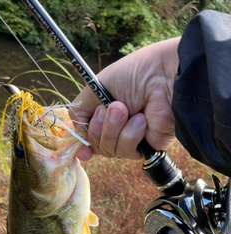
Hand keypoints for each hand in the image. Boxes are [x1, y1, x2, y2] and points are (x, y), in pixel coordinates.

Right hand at [69, 37, 179, 160]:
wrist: (164, 77)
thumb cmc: (135, 74)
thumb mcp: (98, 86)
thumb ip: (80, 110)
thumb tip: (76, 138)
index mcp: (106, 112)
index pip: (89, 135)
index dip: (84, 142)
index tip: (81, 150)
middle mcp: (118, 127)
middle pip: (97, 145)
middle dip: (100, 127)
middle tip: (114, 108)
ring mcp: (133, 138)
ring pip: (110, 150)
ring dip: (114, 129)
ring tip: (127, 110)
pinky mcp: (148, 147)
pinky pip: (128, 152)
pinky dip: (131, 135)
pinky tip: (141, 120)